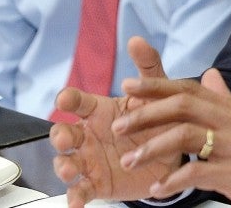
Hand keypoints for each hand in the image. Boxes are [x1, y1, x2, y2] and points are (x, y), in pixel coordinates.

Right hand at [50, 36, 179, 207]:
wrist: (172, 153)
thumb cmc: (155, 118)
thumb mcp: (155, 92)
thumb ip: (148, 67)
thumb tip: (137, 40)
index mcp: (98, 110)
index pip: (77, 102)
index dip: (69, 99)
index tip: (66, 98)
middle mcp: (88, 135)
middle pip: (63, 133)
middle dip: (58, 136)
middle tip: (63, 138)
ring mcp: (90, 160)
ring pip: (66, 163)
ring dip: (63, 166)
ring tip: (69, 170)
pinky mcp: (97, 183)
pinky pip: (81, 191)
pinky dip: (75, 197)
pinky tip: (75, 202)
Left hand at [116, 67, 230, 207]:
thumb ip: (225, 100)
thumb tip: (210, 73)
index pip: (190, 89)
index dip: (157, 86)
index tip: (127, 86)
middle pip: (183, 107)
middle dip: (146, 114)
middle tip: (118, 127)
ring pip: (186, 137)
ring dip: (152, 149)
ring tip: (130, 162)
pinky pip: (198, 173)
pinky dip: (173, 181)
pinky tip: (158, 188)